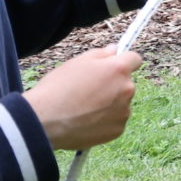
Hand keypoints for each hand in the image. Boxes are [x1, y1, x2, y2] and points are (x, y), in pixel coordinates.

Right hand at [24, 48, 141, 150]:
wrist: (46, 121)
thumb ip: (101, 54)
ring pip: (120, 103)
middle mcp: (127, 90)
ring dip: (109, 103)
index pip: (135, 59)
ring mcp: (124, 112)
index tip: (115, 65)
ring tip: (83, 107)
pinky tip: (85, 120)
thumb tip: (114, 51)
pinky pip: (114, 121)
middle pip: (126, 83)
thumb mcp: (77, 62)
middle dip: (113, 84)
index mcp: (118, 70)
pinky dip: (104, 121)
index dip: (124, 60)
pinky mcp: (117, 130)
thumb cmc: (59, 88)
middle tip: (89, 89)